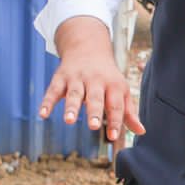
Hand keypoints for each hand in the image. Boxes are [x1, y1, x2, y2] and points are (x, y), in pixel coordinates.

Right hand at [39, 17, 144, 143]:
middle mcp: (95, 80)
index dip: (115, 120)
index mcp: (113, 85)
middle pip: (95, 97)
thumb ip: (129, 112)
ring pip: (74, 93)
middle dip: (95, 112)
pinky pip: (53, 90)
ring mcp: (77, 78)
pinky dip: (47, 102)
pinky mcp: (60, 77)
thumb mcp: (121, 91)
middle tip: (94, 126)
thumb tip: (141, 131)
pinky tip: (43, 114)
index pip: (115, 104)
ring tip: (69, 120)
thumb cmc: (108, 77)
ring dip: (71, 106)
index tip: (113, 136)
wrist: (87, 48)